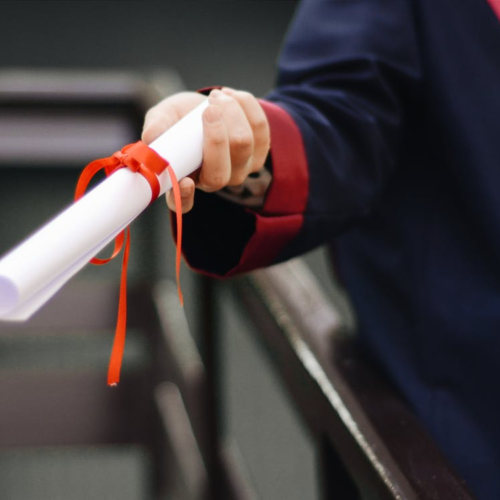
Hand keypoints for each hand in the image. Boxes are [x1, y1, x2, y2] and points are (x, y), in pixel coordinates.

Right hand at [142, 88, 270, 212]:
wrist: (207, 106)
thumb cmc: (180, 118)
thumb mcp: (163, 117)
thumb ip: (156, 127)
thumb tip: (151, 138)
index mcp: (184, 180)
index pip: (183, 203)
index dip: (184, 197)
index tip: (185, 182)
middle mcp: (214, 181)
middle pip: (220, 172)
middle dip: (216, 135)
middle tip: (208, 108)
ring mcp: (240, 170)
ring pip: (243, 144)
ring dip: (231, 112)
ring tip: (216, 96)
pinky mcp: (259, 153)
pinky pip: (260, 128)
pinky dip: (246, 105)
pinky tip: (231, 96)